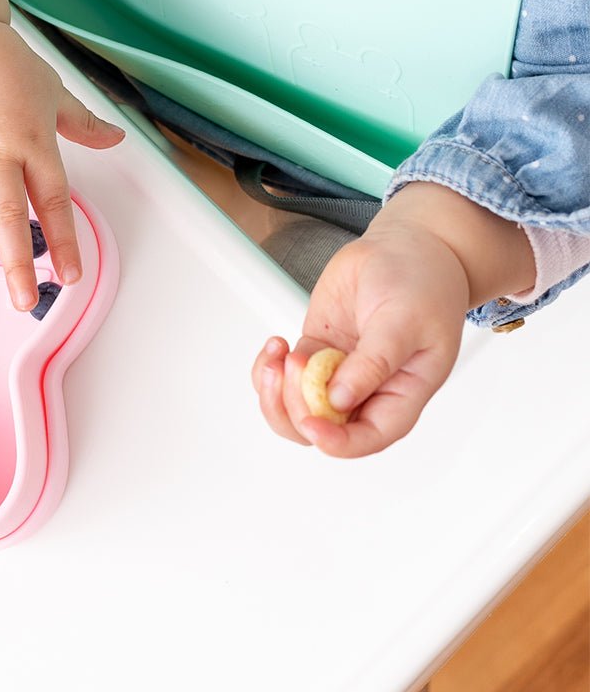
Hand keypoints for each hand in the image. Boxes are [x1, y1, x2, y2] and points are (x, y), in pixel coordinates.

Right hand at [0, 19, 123, 310]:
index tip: (69, 275)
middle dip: (17, 260)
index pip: (53, 199)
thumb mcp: (55, 94)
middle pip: (8, 213)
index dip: (64, 238)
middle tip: (24, 302)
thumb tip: (117, 139)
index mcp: (33, 143)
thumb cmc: (10, 67)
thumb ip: (84, 124)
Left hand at [251, 183, 536, 456]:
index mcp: (400, 395)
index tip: (310, 423)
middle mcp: (366, 392)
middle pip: (321, 428)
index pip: (366, 438)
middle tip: (296, 362)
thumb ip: (374, 363)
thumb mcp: (404, 322)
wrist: (406, 249)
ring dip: (276, 390)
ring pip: (294, 408)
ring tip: (278, 353)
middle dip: (296, 405)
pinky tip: (275, 344)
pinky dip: (268, 368)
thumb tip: (339, 400)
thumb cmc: (422, 285)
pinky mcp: (315, 352)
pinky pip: (282, 377)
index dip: (336, 441)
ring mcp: (336, 373)